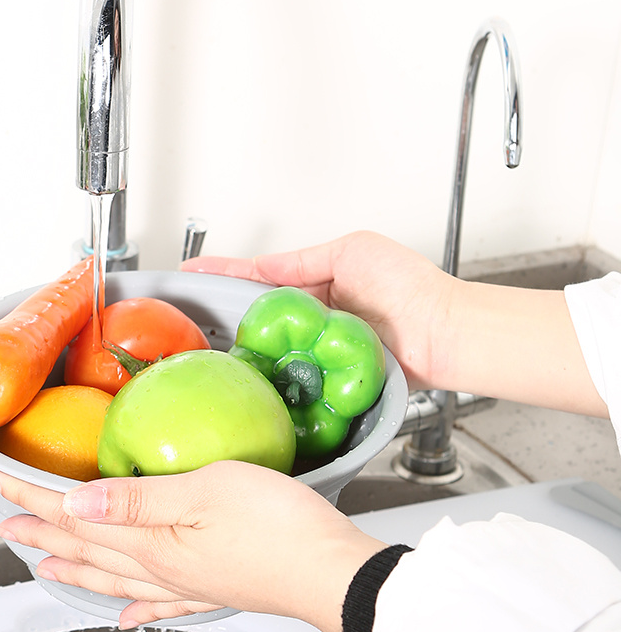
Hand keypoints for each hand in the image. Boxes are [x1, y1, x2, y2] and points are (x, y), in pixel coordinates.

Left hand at [0, 460, 385, 631]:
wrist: (335, 573)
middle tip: (4, 523)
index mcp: (151, 542)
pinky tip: (126, 617)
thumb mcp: (207, 491)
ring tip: (43, 565)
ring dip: (74, 566)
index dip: (32, 496)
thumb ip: (139, 497)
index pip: (75, 516)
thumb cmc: (280, 526)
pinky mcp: (215, 588)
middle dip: (40, 531)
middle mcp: (160, 568)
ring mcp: (187, 583)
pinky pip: (160, 602)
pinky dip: (135, 608)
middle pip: (86, 547)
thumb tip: (76, 501)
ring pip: (113, 576)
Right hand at [183, 230, 605, 415]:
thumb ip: (303, 261)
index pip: (260, 274)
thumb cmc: (411, 290)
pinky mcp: (327, 378)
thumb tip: (264, 266)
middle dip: (223, 313)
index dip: (224, 274)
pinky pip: (290, 376)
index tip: (190, 273)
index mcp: (319, 280)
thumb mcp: (352, 252)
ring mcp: (318, 348)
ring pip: (269, 346)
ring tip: (204, 345)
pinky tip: (245, 375)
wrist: (445, 336)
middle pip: (257, 313)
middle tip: (186, 315)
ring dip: (241, 346)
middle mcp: (314, 316)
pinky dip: (268, 375)